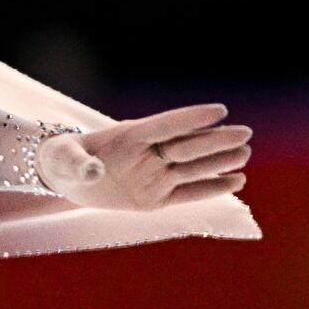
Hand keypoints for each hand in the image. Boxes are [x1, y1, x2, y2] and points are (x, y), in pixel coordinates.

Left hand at [35, 103, 250, 209]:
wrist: (66, 177)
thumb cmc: (64, 158)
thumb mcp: (63, 159)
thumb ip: (77, 163)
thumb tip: (92, 172)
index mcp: (129, 136)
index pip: (165, 125)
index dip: (190, 118)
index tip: (218, 110)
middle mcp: (148, 154)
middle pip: (185, 146)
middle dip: (214, 140)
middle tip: (244, 132)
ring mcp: (154, 176)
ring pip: (192, 168)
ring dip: (219, 162)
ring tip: (245, 153)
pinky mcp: (157, 198)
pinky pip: (188, 193)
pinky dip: (211, 188)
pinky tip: (237, 181)